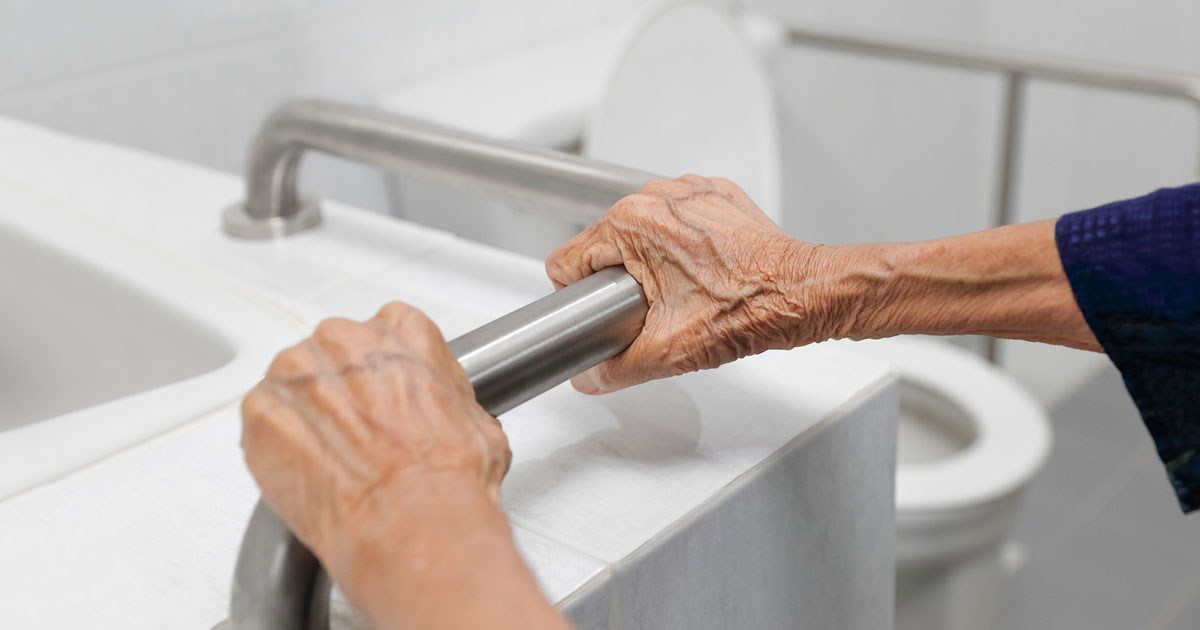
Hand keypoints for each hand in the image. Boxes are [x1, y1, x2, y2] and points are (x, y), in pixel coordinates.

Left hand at [241, 302, 522, 623]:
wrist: (413, 521)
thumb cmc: (448, 476)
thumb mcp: (478, 420)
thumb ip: (445, 396)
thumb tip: (442, 413)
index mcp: (400, 329)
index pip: (383, 334)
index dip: (383, 375)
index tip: (386, 402)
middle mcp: (345, 338)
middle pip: (332, 355)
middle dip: (342, 393)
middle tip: (361, 438)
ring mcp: (297, 372)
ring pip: (293, 385)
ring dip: (307, 417)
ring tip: (334, 461)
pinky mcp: (261, 411)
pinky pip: (262, 420)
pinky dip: (276, 445)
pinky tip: (308, 473)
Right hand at [546, 175, 838, 394]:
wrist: (801, 294)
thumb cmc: (747, 310)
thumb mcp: (666, 353)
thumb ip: (614, 368)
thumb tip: (590, 376)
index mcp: (631, 223)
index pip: (567, 261)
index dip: (580, 297)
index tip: (608, 312)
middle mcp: (656, 196)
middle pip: (604, 244)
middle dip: (619, 279)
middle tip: (656, 307)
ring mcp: (688, 189)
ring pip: (640, 231)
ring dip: (650, 260)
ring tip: (683, 290)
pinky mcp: (714, 194)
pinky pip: (676, 220)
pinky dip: (683, 245)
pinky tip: (703, 272)